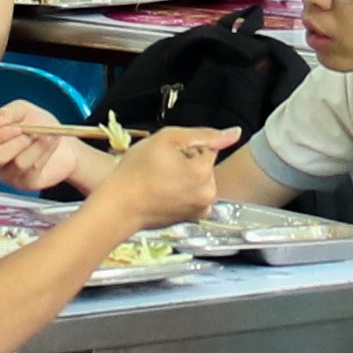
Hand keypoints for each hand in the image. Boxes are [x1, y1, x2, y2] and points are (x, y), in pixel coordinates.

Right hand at [0, 99, 107, 193]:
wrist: (64, 143)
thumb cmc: (39, 125)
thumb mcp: (25, 111)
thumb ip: (10, 111)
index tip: (17, 127)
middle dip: (17, 143)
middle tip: (34, 133)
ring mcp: (9, 175)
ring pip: (18, 164)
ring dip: (35, 146)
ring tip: (48, 135)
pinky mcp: (26, 183)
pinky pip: (32, 170)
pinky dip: (43, 153)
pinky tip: (50, 144)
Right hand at [105, 125, 231, 227]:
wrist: (118, 207)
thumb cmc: (136, 172)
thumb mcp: (167, 139)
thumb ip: (203, 134)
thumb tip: (234, 133)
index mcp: (205, 172)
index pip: (206, 147)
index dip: (184, 147)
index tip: (166, 156)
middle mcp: (208, 194)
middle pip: (205, 165)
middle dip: (187, 163)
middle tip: (160, 168)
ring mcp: (200, 209)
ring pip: (198, 181)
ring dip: (184, 178)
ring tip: (159, 182)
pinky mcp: (191, 218)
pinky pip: (192, 197)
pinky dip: (181, 194)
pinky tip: (162, 194)